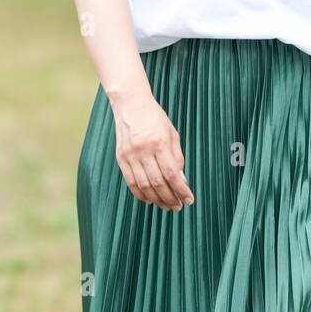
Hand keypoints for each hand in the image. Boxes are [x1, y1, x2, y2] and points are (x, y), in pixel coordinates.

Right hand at [110, 91, 193, 210]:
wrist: (131, 105)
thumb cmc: (155, 118)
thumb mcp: (172, 134)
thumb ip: (177, 157)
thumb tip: (182, 180)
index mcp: (159, 142)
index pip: (171, 174)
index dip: (181, 190)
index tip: (189, 199)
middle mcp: (143, 150)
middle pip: (157, 183)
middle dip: (170, 198)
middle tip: (178, 206)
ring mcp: (130, 155)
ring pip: (143, 186)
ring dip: (157, 199)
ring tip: (167, 206)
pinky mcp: (121, 158)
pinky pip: (131, 182)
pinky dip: (141, 194)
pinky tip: (150, 199)